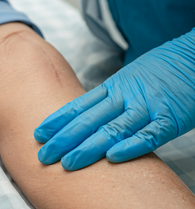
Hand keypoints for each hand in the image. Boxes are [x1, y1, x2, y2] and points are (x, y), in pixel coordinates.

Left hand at [34, 29, 194, 170]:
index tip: (38, 134)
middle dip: (64, 139)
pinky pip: (149, 135)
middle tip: (43, 155)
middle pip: (89, 119)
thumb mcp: (127, 79)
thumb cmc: (159, 71)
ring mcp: (147, 106)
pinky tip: (112, 158)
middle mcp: (125, 96)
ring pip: (113, 128)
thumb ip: (108, 97)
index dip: (57, 121)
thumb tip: (83, 116)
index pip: (79, 106)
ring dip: (88, 147)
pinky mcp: (170, 118)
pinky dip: (131, 146)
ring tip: (68, 162)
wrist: (193, 55)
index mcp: (113, 87)